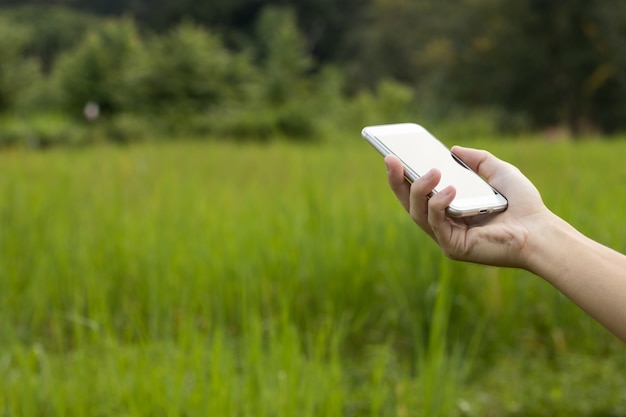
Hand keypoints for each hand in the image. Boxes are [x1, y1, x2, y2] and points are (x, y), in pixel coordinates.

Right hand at [385, 146, 548, 267]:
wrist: (541, 231)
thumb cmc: (524, 205)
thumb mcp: (499, 173)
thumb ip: (477, 160)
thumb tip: (453, 150)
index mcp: (451, 209)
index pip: (420, 193)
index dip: (403, 177)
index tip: (393, 156)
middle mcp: (445, 224)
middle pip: (410, 203)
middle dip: (397, 182)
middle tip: (390, 160)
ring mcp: (447, 237)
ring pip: (418, 213)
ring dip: (420, 190)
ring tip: (432, 172)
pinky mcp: (453, 247)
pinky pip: (436, 224)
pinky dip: (438, 205)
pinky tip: (450, 190)